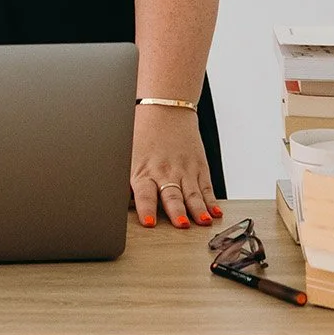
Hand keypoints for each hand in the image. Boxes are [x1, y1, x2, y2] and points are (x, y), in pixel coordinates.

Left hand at [129, 105, 224, 228]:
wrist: (166, 109)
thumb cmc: (144, 134)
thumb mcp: (129, 157)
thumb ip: (126, 183)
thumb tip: (118, 204)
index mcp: (144, 171)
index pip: (145, 194)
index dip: (146, 209)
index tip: (149, 223)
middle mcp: (166, 172)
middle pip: (172, 196)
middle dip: (177, 211)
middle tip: (181, 225)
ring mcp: (185, 170)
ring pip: (193, 194)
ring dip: (198, 210)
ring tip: (203, 222)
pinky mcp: (199, 167)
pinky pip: (206, 188)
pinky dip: (212, 201)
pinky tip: (215, 212)